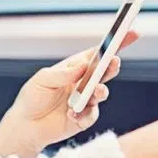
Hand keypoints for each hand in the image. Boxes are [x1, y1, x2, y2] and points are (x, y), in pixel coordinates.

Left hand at [0, 31, 138, 157]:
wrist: (26, 125)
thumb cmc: (32, 97)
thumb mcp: (42, 79)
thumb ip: (62, 73)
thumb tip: (82, 66)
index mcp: (76, 67)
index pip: (98, 53)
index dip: (115, 42)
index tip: (131, 32)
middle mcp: (84, 82)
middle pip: (105, 71)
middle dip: (112, 66)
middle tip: (114, 62)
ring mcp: (86, 100)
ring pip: (102, 93)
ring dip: (100, 92)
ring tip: (96, 92)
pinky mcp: (83, 118)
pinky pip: (91, 115)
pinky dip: (83, 114)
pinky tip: (71, 114)